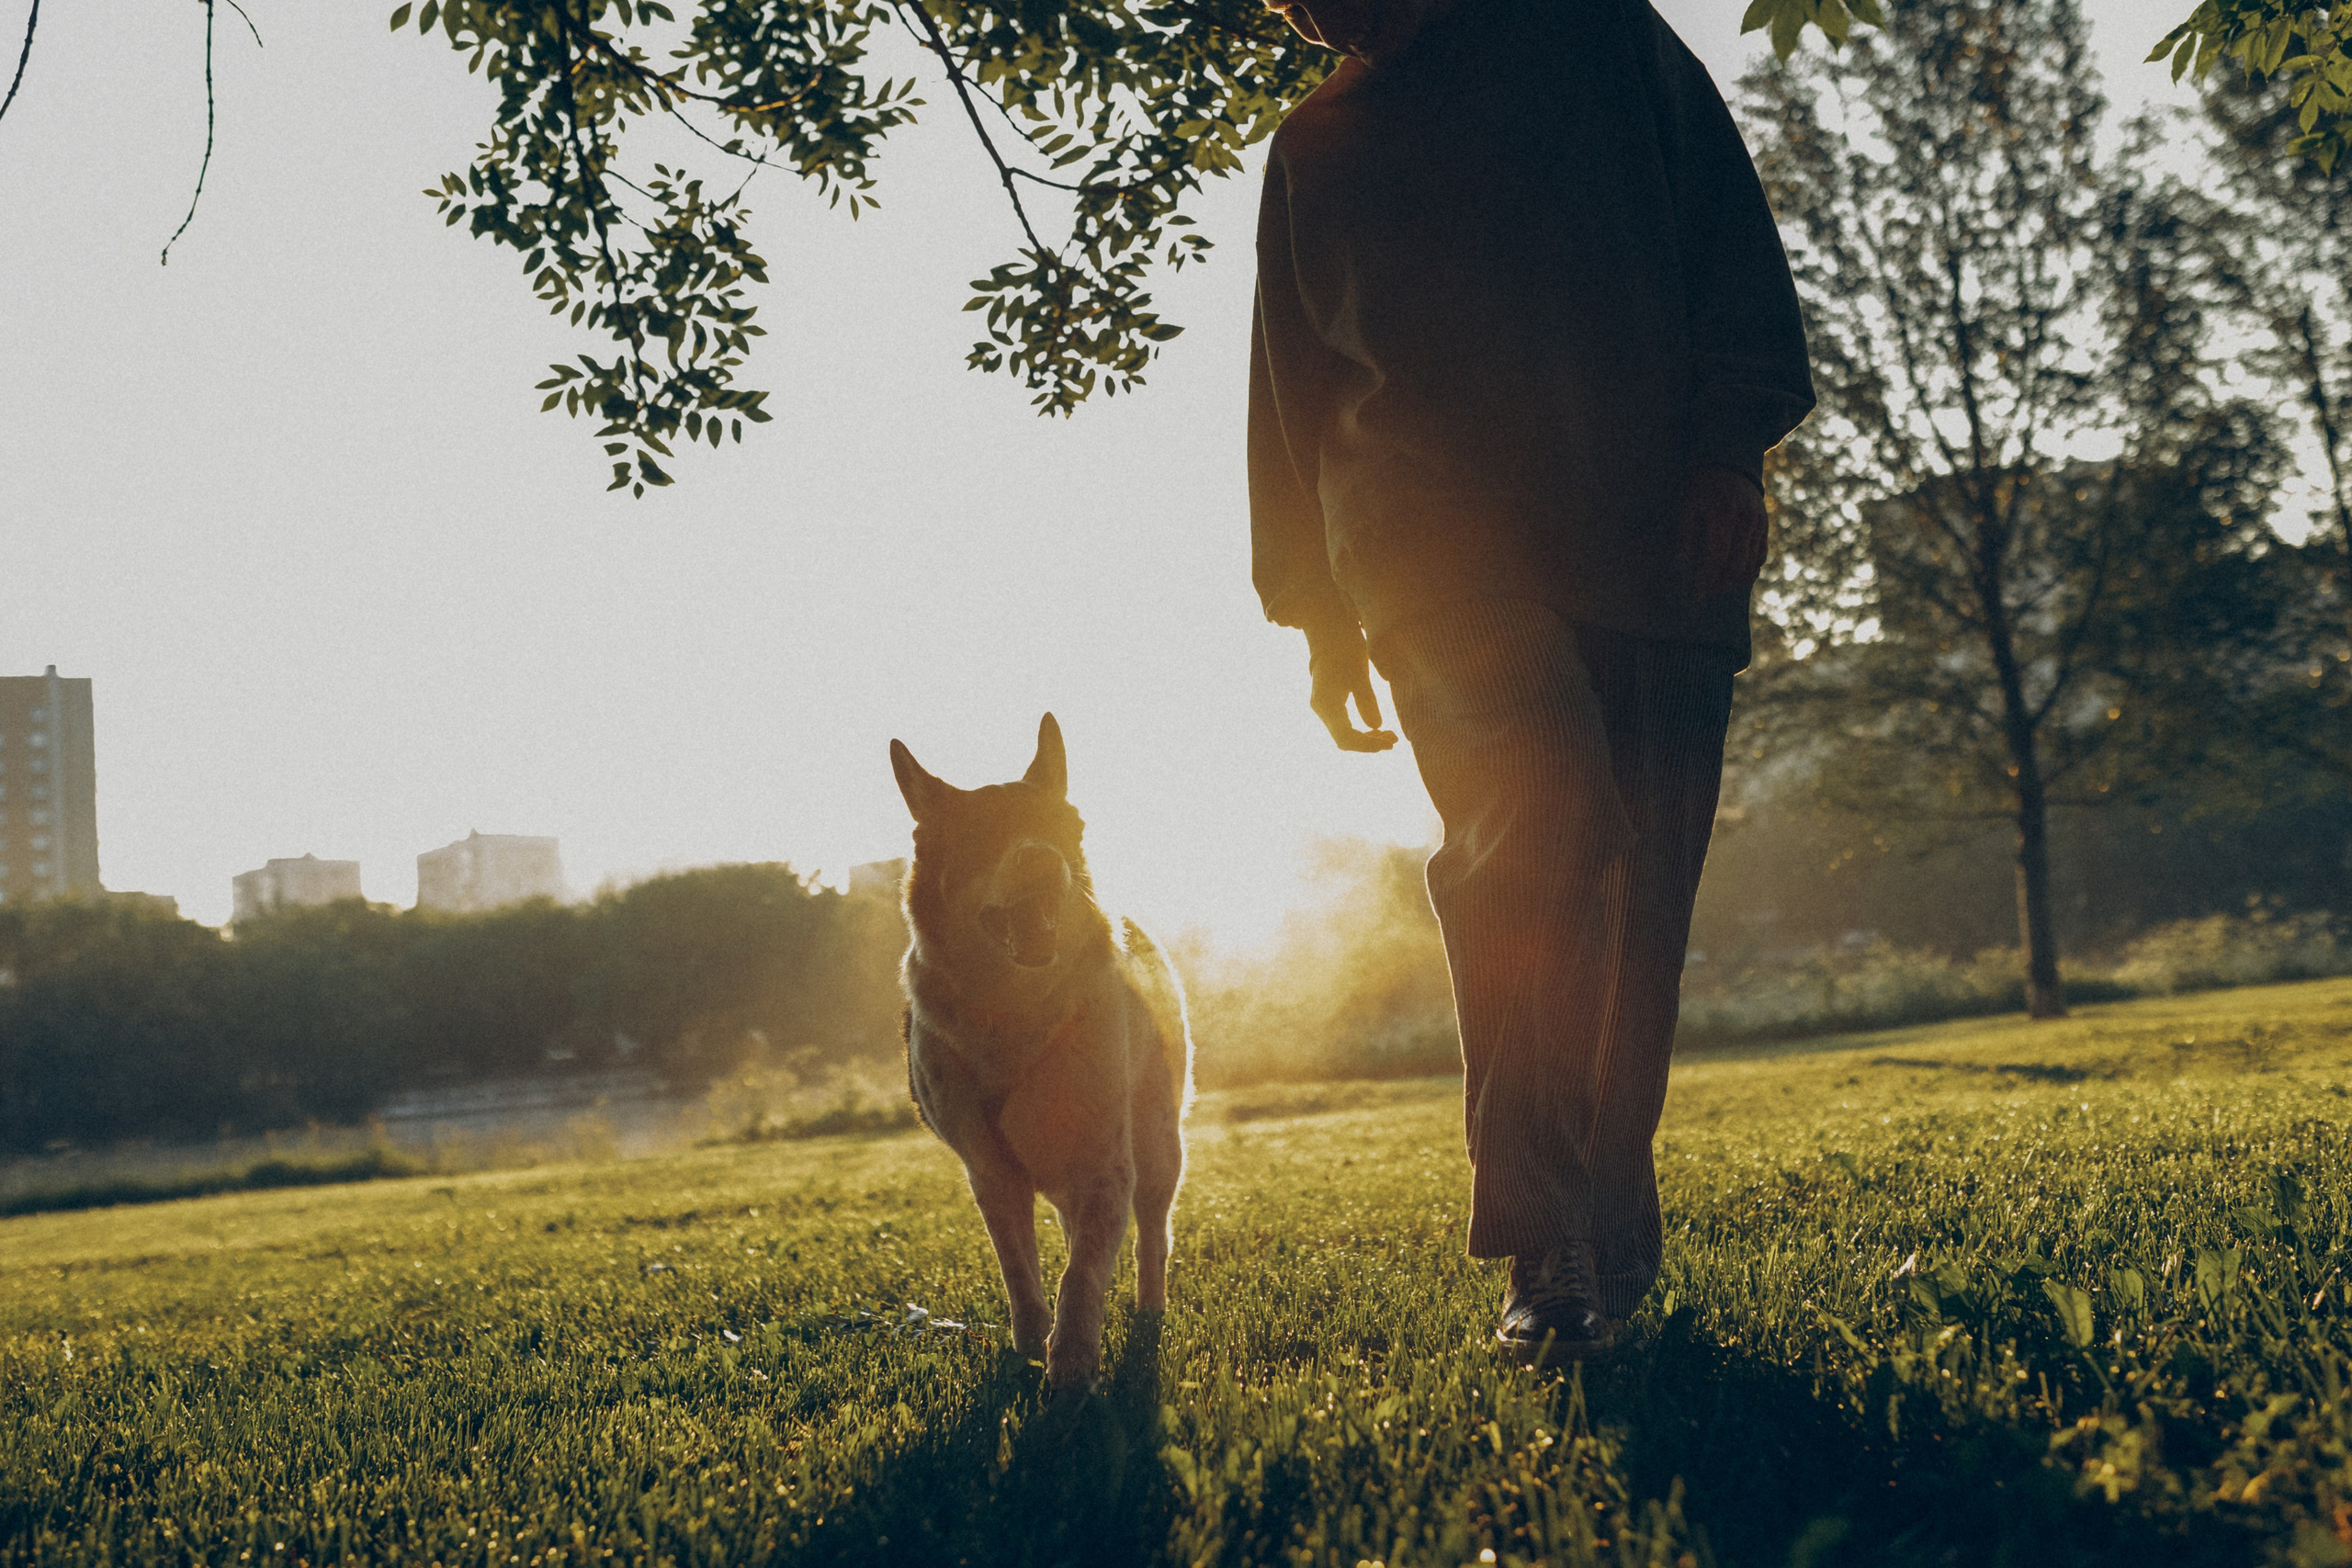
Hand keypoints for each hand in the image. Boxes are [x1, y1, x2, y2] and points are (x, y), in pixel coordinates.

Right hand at [1305, 618, 1397, 752]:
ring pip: (1344, 735)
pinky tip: (1378, 729)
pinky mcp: (1330, 705)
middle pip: (1344, 740)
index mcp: (1326, 703)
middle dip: (1369, 744)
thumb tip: (1376, 726)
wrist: (1328, 633)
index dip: (1367, 745)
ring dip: (1367, 739)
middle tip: (1394, 740)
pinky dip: (1361, 731)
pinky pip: (1344, 726)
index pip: (1346, 737)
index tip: (1389, 743)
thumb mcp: (1359, 673)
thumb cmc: (1344, 648)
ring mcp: (1324, 708)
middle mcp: (1321, 709)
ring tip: (1390, 736)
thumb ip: (1366, 700)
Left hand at [1674, 466, 1770, 600]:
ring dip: (1734, 581)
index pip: (1718, 558)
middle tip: (1706, 594)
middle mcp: (1746, 520)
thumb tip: (1683, 563)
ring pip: (1751, 564)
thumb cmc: (1702, 487)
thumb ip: (1686, 533)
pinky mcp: (1765, 526)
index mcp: (1724, 514)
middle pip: (1737, 566)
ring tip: (1717, 588)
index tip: (1697, 593)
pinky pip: (1761, 555)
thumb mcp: (1687, 505)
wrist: (1731, 465)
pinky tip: (1734, 578)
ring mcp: (1759, 523)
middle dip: (1721, 585)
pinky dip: (1749, 570)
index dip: (1708, 579)